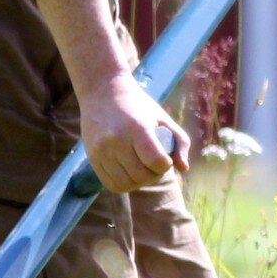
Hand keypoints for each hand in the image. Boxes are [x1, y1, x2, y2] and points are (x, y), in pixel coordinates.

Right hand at [78, 75, 189, 192]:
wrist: (103, 93)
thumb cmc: (138, 106)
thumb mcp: (163, 118)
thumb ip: (180, 142)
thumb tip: (184, 169)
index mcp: (137, 127)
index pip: (157, 161)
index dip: (166, 164)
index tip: (165, 157)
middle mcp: (116, 140)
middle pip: (142, 176)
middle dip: (154, 175)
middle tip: (155, 165)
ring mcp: (102, 150)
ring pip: (126, 184)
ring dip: (139, 182)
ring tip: (143, 169)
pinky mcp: (92, 158)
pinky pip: (111, 184)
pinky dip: (124, 183)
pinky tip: (129, 172)